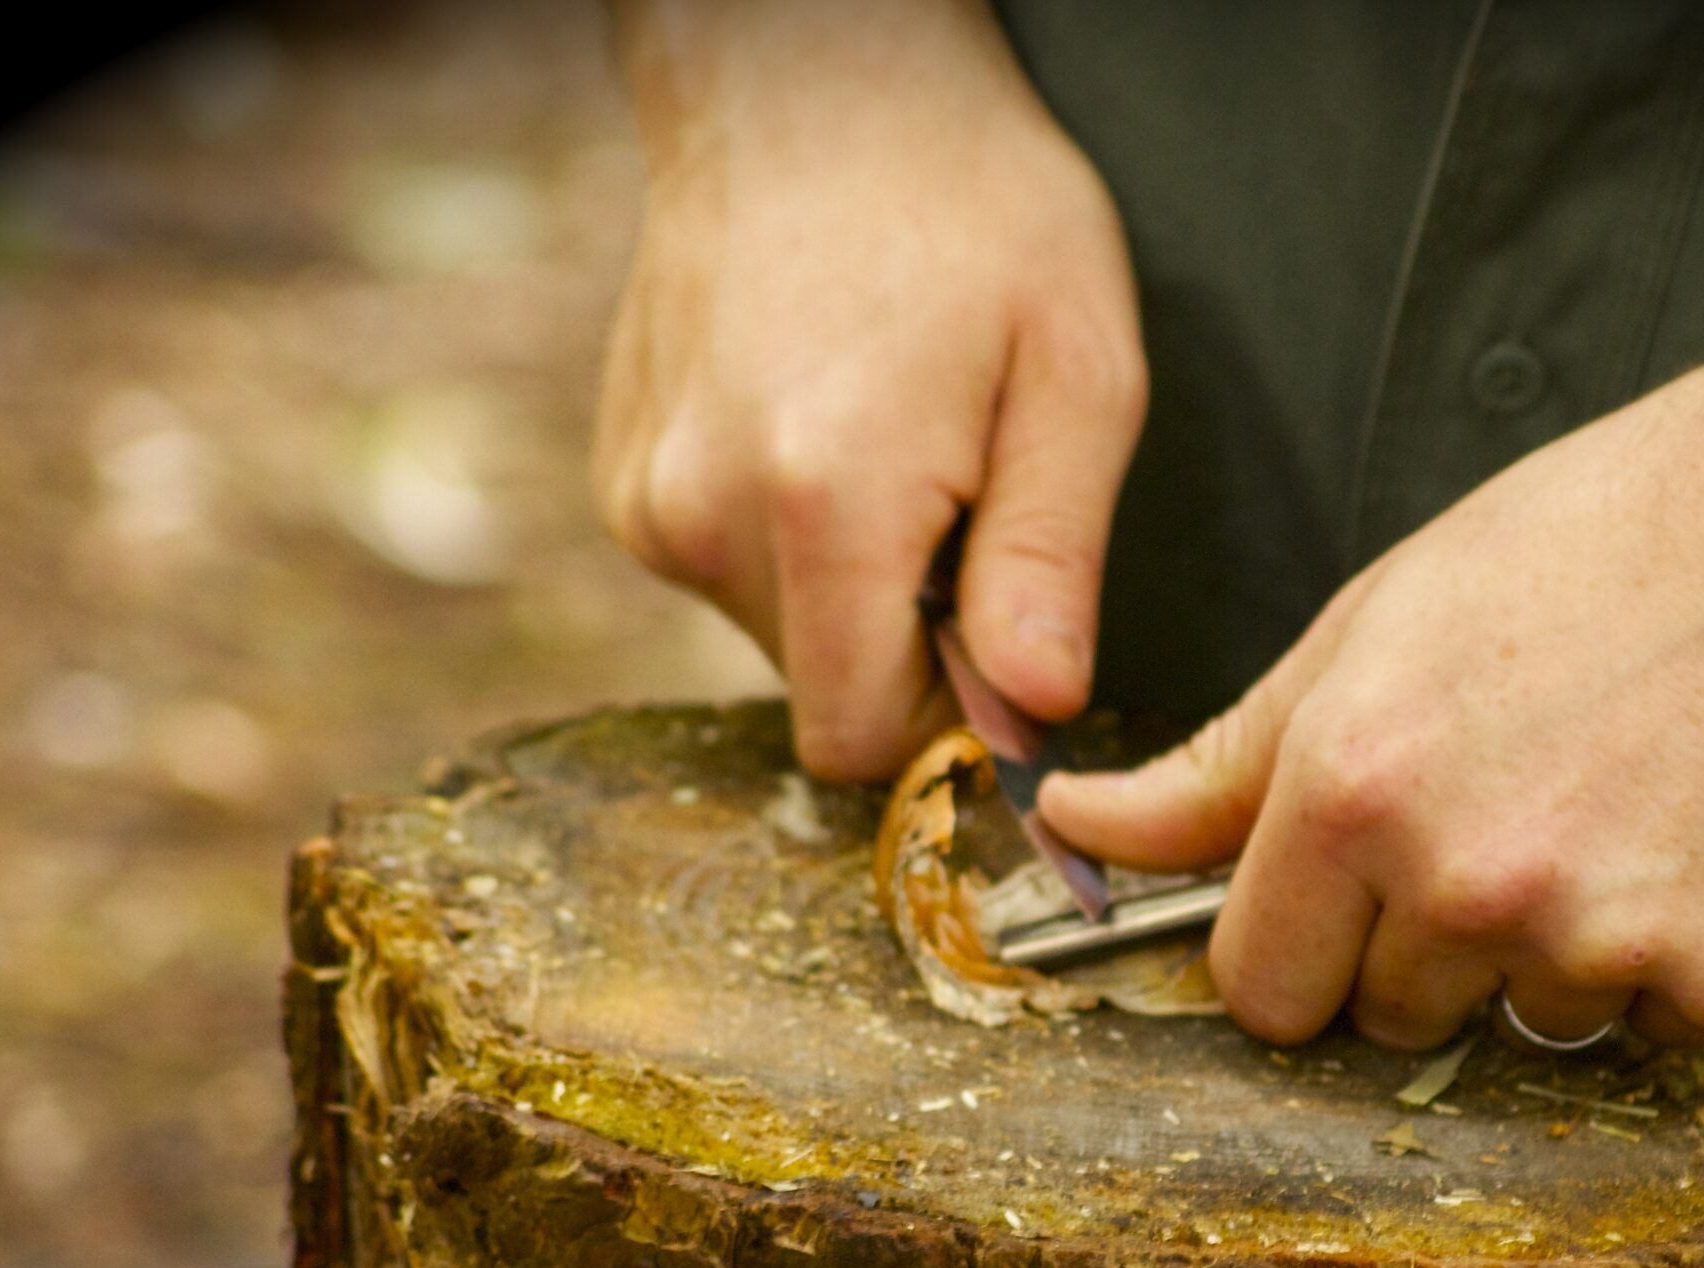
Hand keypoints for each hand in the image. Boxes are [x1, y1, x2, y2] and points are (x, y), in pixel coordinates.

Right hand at [594, 0, 1146, 778]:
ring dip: (847, 589)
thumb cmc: (972, 212)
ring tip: (895, 449)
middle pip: (822, 694)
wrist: (813, 89)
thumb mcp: (1077, 374)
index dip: (947, 720)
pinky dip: (787, 541)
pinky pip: (728, 575)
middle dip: (904, 642)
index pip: (864, 741)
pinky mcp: (626, 485)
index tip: (997, 645)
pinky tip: (825, 430)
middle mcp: (707, 516)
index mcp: (827, 504)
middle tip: (962, 506)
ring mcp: (650, 500)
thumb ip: (1051, 562)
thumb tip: (1032, 714)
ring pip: (776, 638)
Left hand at [1040, 377, 1703, 1048]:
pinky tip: (1697, 848)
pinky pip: (1656, 1032)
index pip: (1261, 989)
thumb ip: (1217, 766)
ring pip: (1527, 1031)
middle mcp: (1463, 881)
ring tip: (1615, 815)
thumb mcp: (1365, 633)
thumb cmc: (1585, 553)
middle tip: (1513, 816)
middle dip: (1430, 949)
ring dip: (1558, 959)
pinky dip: (1677, 966)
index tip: (1351, 899)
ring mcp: (1599, 937)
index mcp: (1349, 793)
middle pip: (1390, 1020)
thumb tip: (1077, 824)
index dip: (1301, 949)